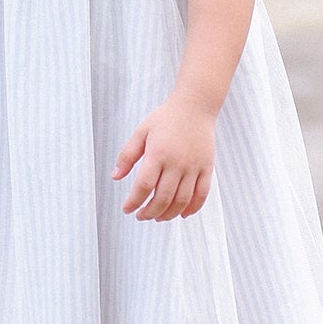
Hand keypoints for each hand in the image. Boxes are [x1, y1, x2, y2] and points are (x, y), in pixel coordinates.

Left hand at [113, 97, 214, 221]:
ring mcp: (194, 166)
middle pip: (163, 198)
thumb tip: (115, 177)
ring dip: (169, 214)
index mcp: (158, 153)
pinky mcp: (207, 168)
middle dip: (149, 212)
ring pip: (182, 200)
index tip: (127, 208)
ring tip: (158, 217)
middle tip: (141, 216)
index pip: (144, 186)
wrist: (195, 106)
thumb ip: (127, 155)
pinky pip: (202, 194)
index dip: (134, 202)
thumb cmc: (165, 118)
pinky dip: (193, 208)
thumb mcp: (141, 132)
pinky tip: (182, 214)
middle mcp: (177, 163)